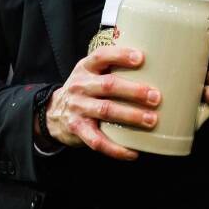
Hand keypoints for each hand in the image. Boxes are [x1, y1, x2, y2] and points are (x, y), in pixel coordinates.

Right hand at [45, 46, 160, 160]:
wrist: (53, 112)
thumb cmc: (84, 90)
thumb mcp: (91, 73)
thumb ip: (112, 68)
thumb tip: (154, 65)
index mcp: (86, 68)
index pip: (101, 56)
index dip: (121, 55)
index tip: (141, 58)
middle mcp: (80, 86)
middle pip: (108, 86)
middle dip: (134, 91)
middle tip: (156, 97)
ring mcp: (78, 108)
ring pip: (105, 111)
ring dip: (130, 116)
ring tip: (151, 120)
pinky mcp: (78, 129)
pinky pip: (97, 141)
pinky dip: (116, 148)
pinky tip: (133, 152)